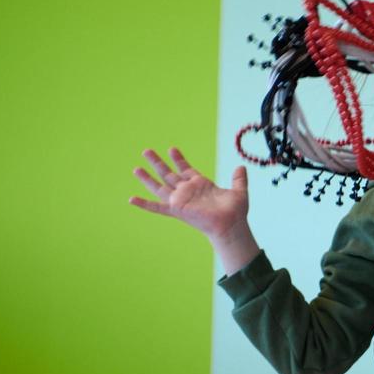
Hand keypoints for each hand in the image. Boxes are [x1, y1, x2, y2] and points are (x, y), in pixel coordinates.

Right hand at [129, 147, 248, 240]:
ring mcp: (181, 200)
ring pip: (160, 186)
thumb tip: (241, 166)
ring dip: (148, 178)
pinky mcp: (177, 209)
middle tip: (146, 150)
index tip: (172, 149)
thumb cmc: (235, 212)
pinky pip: (157, 207)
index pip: (185, 169)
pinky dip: (144, 204)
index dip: (178, 159)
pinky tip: (131, 200)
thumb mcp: (239, 191)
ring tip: (136, 168)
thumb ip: (239, 179)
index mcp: (200, 185)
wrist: (231, 225)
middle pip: (169, 173)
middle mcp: (188, 191)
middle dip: (158, 162)